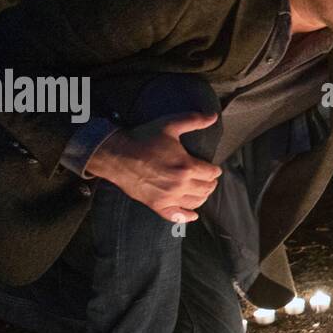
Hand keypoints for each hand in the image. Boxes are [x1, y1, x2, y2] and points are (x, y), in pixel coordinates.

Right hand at [86, 112, 221, 221]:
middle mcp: (180, 185)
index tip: (213, 168)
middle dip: (210, 182)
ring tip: (201, 190)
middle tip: (208, 178)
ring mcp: (169, 197)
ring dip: (202, 196)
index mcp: (186, 166)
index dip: (215, 170)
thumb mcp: (170, 125)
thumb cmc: (143, 138)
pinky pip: (177, 216)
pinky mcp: (157, 205)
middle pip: (206, 188)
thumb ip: (194, 120)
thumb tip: (213, 116)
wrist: (117, 155)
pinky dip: (187, 216)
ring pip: (196, 202)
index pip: (211, 173)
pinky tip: (192, 214)